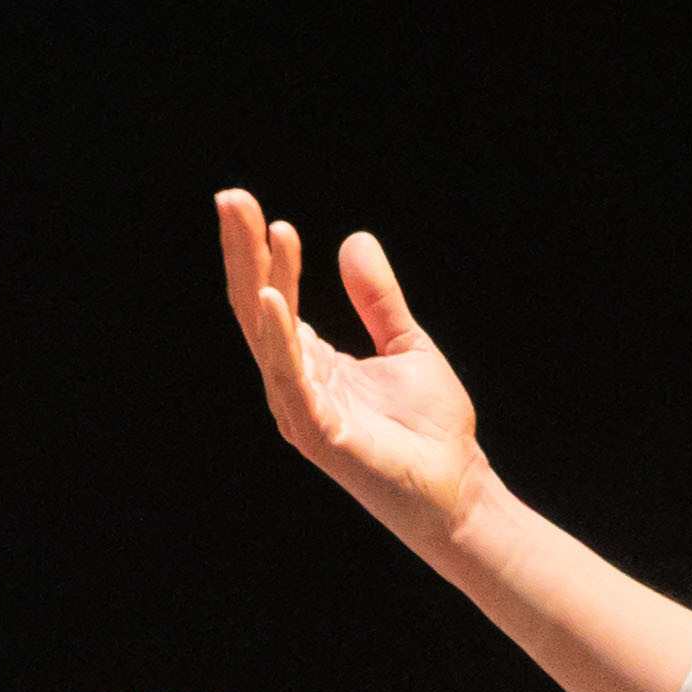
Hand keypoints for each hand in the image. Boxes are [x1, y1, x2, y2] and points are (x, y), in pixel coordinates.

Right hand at [218, 188, 492, 551]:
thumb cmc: (430, 432)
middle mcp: (295, 384)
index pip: (277, 298)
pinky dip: (278, 337)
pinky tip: (272, 297)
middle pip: (257, 308)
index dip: (272, 255)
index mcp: (310, 364)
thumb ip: (378, 300)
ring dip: (253, 277)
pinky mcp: (319, 433)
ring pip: (265, 334)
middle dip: (243, 252)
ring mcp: (302, 409)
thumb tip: (354, 239)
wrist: (459, 492)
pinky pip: (290, 378)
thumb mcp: (406, 346)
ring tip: (245, 226)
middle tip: (231, 199)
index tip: (271, 214)